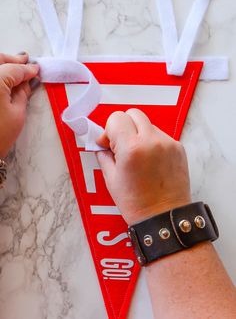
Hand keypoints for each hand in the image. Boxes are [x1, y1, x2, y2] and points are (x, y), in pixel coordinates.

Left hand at [0, 53, 39, 157]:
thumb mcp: (17, 113)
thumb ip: (23, 92)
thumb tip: (29, 81)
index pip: (14, 69)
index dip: (27, 69)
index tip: (35, 69)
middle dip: (13, 60)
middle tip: (26, 61)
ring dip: (3, 64)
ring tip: (15, 67)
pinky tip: (4, 77)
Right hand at [96, 109, 190, 224]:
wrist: (165, 217)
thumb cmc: (136, 203)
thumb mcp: (111, 179)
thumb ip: (104, 154)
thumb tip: (101, 142)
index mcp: (132, 148)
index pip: (116, 118)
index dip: (108, 130)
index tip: (108, 144)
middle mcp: (152, 140)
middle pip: (133, 113)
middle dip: (123, 126)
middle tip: (120, 146)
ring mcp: (168, 143)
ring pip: (148, 124)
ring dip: (138, 134)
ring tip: (137, 156)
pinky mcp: (178, 148)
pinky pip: (160, 135)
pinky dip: (151, 142)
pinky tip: (150, 161)